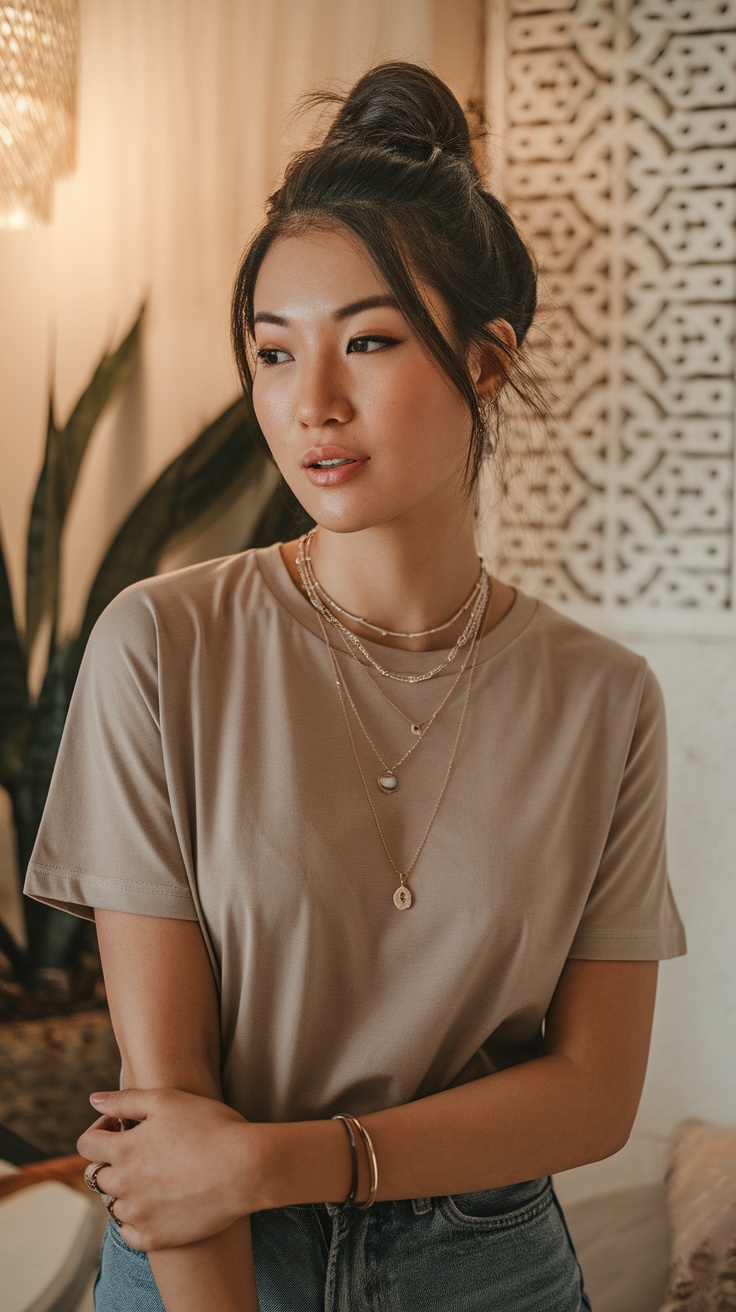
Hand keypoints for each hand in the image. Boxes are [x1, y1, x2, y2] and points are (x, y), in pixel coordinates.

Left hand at [77, 1088, 263, 1249]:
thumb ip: (125, 1100)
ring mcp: (139, 1216)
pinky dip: (136, 1221)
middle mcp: (125, 1186)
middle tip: (143, 1151)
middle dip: (113, 1161)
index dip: (99, 1130)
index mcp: (124, 1151)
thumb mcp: (167, 1100)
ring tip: (156, 1177)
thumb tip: (93, 1099)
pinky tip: (157, 1204)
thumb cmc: (211, 1126)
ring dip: (126, 1191)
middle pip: (98, 1177)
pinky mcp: (156, 1238)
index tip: (120, 1125)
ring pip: (114, 1205)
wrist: (246, 1168)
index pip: (86, 1145)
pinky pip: (129, 1233)